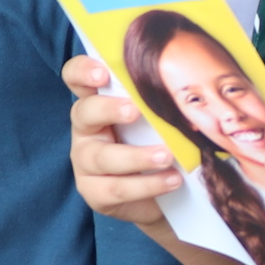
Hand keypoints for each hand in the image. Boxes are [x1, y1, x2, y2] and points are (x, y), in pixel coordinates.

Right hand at [64, 54, 177, 230]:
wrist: (164, 193)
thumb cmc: (159, 142)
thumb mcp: (158, 117)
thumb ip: (159, 98)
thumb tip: (189, 76)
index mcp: (97, 101)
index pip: (76, 77)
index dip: (82, 71)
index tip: (103, 73)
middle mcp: (85, 129)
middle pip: (83, 112)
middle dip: (108, 110)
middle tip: (135, 111)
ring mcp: (85, 162)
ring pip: (102, 157)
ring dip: (136, 156)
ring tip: (166, 157)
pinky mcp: (95, 192)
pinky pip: (117, 188)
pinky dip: (147, 185)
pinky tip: (171, 180)